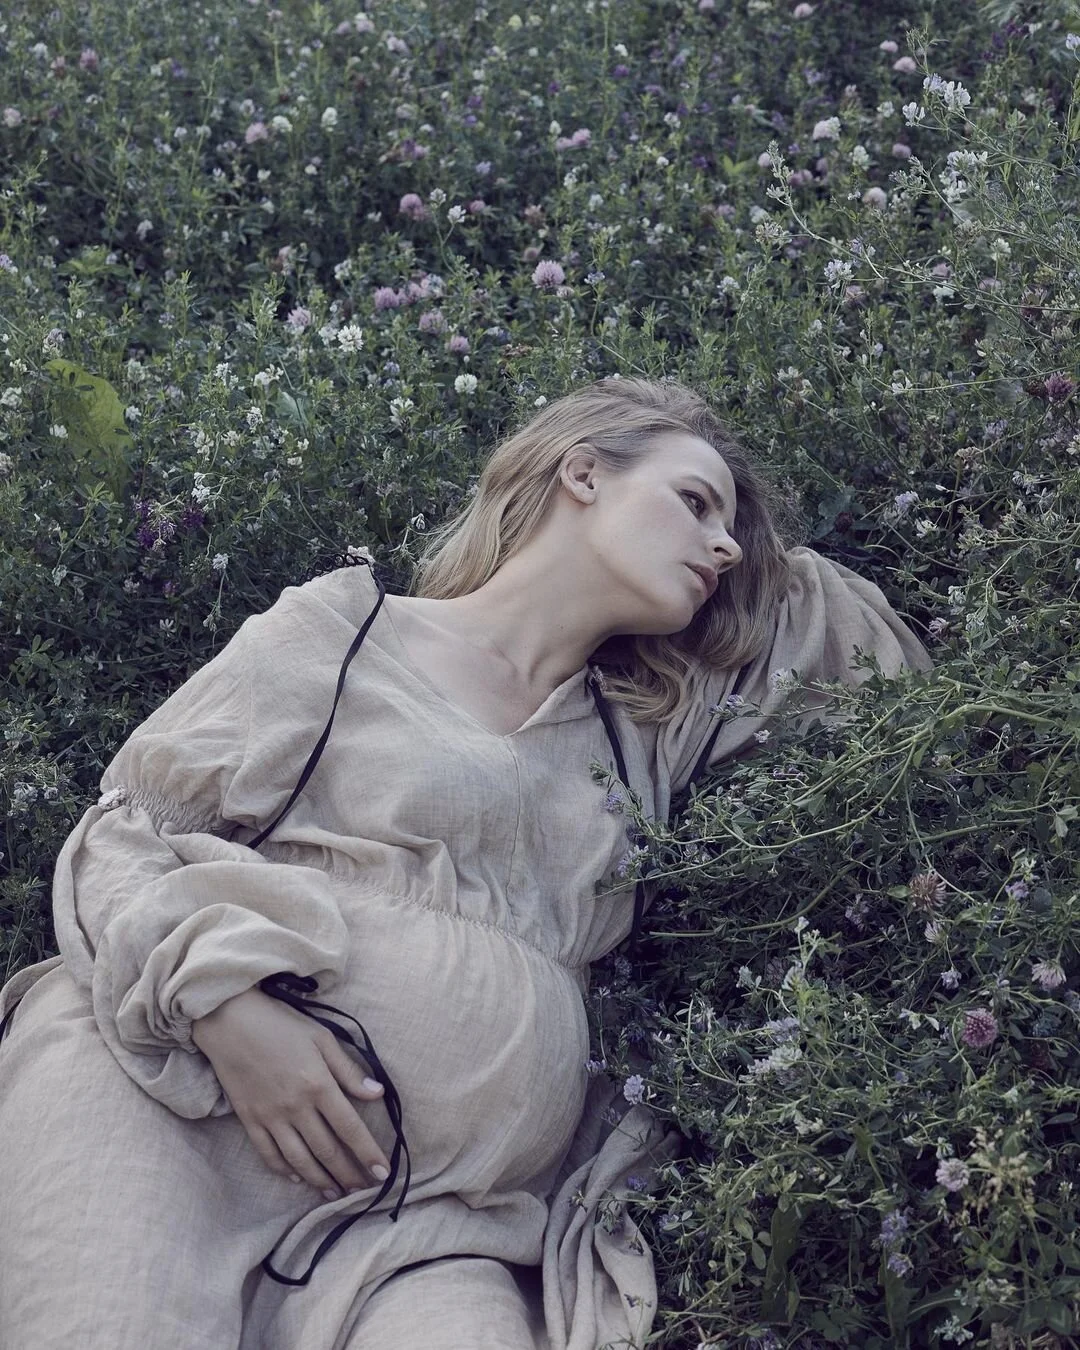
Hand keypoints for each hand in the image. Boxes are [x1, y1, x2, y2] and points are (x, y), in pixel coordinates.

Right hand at [191, 986, 390, 1198]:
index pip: (350, 1128)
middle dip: (348, 1174)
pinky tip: (297, 1178)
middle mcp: (296, 1106)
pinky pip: (268, 1154)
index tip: (383, 1174)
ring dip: (320, 1180)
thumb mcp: (321, 1037)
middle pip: (327, 1150)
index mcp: (318, 1084)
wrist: (229, 1020)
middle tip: (363, 1192)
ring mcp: (270, 1116)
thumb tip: (377, 1093)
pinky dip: (284, 1170)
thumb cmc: (280, 1024)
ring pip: (299, 1160)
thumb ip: (348, 1069)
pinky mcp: (249, 1120)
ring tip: (335, 1194)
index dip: (368, 1154)